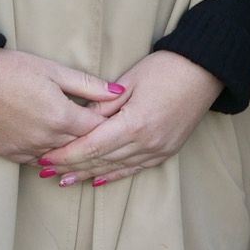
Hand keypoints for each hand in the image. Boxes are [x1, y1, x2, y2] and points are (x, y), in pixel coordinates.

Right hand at [0, 49, 127, 164]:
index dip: (108, 123)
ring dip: (71, 151)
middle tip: (103, 133)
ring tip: (81, 144)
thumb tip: (118, 93)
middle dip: (93, 139)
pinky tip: (54, 150)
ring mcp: (26, 149)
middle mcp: (46, 139)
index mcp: (61, 117)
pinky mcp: (9, 154)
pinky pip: (36, 162)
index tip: (114, 118)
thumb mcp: (54, 70)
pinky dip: (47, 156)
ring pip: (59, 158)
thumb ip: (88, 85)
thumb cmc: (13, 68)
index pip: (97, 129)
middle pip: (81, 146)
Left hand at [41, 50, 224, 186]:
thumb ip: (102, 104)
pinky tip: (97, 180)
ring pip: (115, 168)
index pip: (91, 146)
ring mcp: (158, 150)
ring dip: (87, 174)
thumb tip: (79, 120)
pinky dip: (113, 174)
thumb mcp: (129, 81)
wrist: (204, 72)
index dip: (66, 154)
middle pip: (100, 160)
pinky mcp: (166, 151)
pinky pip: (134, 168)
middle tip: (45, 171)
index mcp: (134, 124)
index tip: (45, 157)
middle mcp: (146, 143)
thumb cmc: (165, 69)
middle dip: (70, 167)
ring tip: (64, 180)